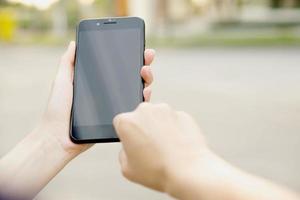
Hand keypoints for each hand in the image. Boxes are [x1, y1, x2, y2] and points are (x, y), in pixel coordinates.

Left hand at [40, 41, 154, 155]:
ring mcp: (114, 105)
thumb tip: (74, 43)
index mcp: (97, 82)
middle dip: (143, 65)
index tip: (138, 47)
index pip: (117, 67)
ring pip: (136, 90)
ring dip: (146, 79)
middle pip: (131, 76)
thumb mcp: (62, 81)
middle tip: (147, 57)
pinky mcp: (118, 118)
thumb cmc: (57, 109)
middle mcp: (108, 93)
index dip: (129, 56)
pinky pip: (134, 107)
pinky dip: (143, 98)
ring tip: (145, 73)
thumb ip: (68, 62)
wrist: (59, 137)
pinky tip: (145, 92)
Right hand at [113, 103, 208, 191]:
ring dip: (159, 128)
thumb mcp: (127, 169)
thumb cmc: (160, 170)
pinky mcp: (182, 114)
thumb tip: (129, 149)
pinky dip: (175, 129)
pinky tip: (175, 145)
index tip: (132, 143)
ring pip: (158, 117)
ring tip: (165, 149)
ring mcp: (166, 110)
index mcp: (127, 122)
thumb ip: (123, 153)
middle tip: (149, 148)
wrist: (188, 172)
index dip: (127, 135)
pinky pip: (174, 120)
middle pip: (140, 117)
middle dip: (143, 129)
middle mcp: (146, 111)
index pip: (121, 123)